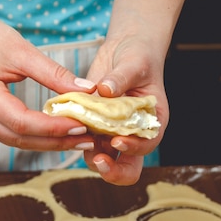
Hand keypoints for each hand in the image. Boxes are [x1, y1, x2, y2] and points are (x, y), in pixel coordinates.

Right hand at [0, 8, 95, 152]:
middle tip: (87, 140)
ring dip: (48, 143)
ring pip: (16, 141)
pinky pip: (12, 134)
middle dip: (55, 141)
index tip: (81, 125)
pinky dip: (36, 136)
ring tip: (78, 140)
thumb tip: (87, 91)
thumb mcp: (22, 51)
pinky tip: (59, 134)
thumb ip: (54, 74)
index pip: (21, 121)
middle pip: (19, 138)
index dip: (53, 128)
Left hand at [82, 32, 168, 184]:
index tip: (117, 140)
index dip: (133, 148)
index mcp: (152, 122)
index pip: (147, 145)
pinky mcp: (93, 127)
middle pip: (127, 168)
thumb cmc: (138, 56)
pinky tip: (69, 126)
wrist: (124, 49)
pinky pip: (84, 142)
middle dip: (114, 171)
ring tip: (79, 136)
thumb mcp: (134, 63)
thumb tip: (105, 90)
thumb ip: (121, 78)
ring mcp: (112, 133)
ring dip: (91, 156)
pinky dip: (76, 139)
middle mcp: (133, 134)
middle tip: (99, 160)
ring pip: (103, 160)